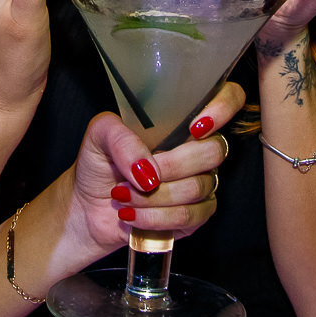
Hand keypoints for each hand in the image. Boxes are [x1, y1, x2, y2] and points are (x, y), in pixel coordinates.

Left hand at [67, 81, 244, 253]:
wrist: (87, 206)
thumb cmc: (98, 163)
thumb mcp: (99, 135)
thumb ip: (120, 138)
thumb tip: (148, 170)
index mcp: (182, 118)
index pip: (228, 99)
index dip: (223, 108)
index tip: (195, 127)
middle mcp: (198, 147)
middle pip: (215, 151)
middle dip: (172, 165)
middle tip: (137, 173)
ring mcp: (201, 181)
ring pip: (198, 187)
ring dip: (154, 196)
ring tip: (123, 195)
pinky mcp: (195, 215)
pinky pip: (191, 216)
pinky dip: (156, 217)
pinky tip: (132, 214)